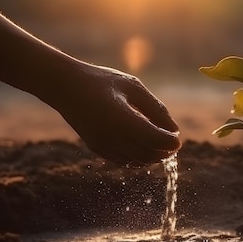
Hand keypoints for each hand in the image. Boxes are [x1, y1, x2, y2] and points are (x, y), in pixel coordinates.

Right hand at [47, 61, 180, 165]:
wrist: (65, 86)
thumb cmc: (102, 81)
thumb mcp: (133, 87)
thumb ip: (155, 108)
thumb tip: (174, 130)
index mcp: (121, 118)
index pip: (153, 139)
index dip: (169, 142)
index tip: (177, 139)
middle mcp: (110, 135)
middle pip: (147, 153)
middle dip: (164, 151)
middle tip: (172, 142)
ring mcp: (102, 144)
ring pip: (135, 160)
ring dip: (152, 156)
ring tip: (160, 144)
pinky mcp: (96, 148)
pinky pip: (122, 160)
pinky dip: (137, 157)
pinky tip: (144, 147)